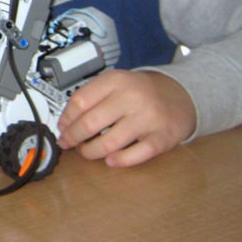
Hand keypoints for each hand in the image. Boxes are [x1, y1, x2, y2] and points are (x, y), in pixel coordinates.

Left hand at [57, 70, 196, 166]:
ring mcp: (147, 118)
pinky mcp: (161, 138)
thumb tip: (66, 121)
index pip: (80, 100)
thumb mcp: (116, 83)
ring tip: (86, 152)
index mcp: (116, 80)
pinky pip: (134, 155)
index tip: (62, 127)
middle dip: (73, 137)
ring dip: (91, 152)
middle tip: (68, 143)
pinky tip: (110, 159)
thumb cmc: (140, 92)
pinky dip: (118, 160)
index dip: (66, 118)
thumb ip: (93, 96)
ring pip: (109, 143)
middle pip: (90, 123)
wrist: (179, 95)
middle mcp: (131, 97)